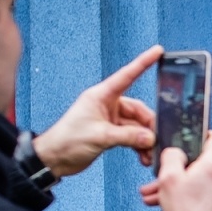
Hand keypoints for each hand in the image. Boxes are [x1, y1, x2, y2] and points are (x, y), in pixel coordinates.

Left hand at [33, 45, 161, 176]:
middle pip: (138, 110)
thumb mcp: (100, 136)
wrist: (54, 158)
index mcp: (101, 96)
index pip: (127, 76)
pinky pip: (132, 137)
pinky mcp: (110, 133)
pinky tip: (143, 156)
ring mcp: (110, 119)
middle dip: (149, 125)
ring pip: (137, 126)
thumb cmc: (67, 140)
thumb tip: (149, 137)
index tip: (157, 52)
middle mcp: (107, 105)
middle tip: (156, 140)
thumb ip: (128, 136)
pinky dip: (139, 146)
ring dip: (145, 140)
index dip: (143, 63)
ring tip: (149, 153)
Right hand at [142, 130, 211, 210]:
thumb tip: (175, 152)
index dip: (202, 133)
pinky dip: (182, 192)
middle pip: (199, 161)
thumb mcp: (169, 177)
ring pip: (195, 177)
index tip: (191, 135)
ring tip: (154, 191)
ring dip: (174, 182)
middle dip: (176, 167)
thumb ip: (172, 156)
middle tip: (162, 173)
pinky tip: (162, 200)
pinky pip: (198, 189)